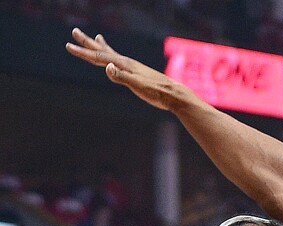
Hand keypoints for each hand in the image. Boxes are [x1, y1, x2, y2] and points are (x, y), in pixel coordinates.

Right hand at [66, 29, 185, 110]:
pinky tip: (114, 59)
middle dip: (87, 43)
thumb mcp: (138, 85)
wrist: (173, 95)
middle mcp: (127, 62)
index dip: (83, 52)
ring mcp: (132, 66)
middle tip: (74, 32)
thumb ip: (122, 77)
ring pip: (111, 54)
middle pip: (103, 50)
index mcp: (124, 64)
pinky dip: (114, 57)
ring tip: (95, 37)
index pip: (99, 57)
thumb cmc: (156, 92)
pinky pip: (120, 61)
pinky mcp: (137, 72)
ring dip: (100, 46)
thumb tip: (107, 67)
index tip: (68, 46)